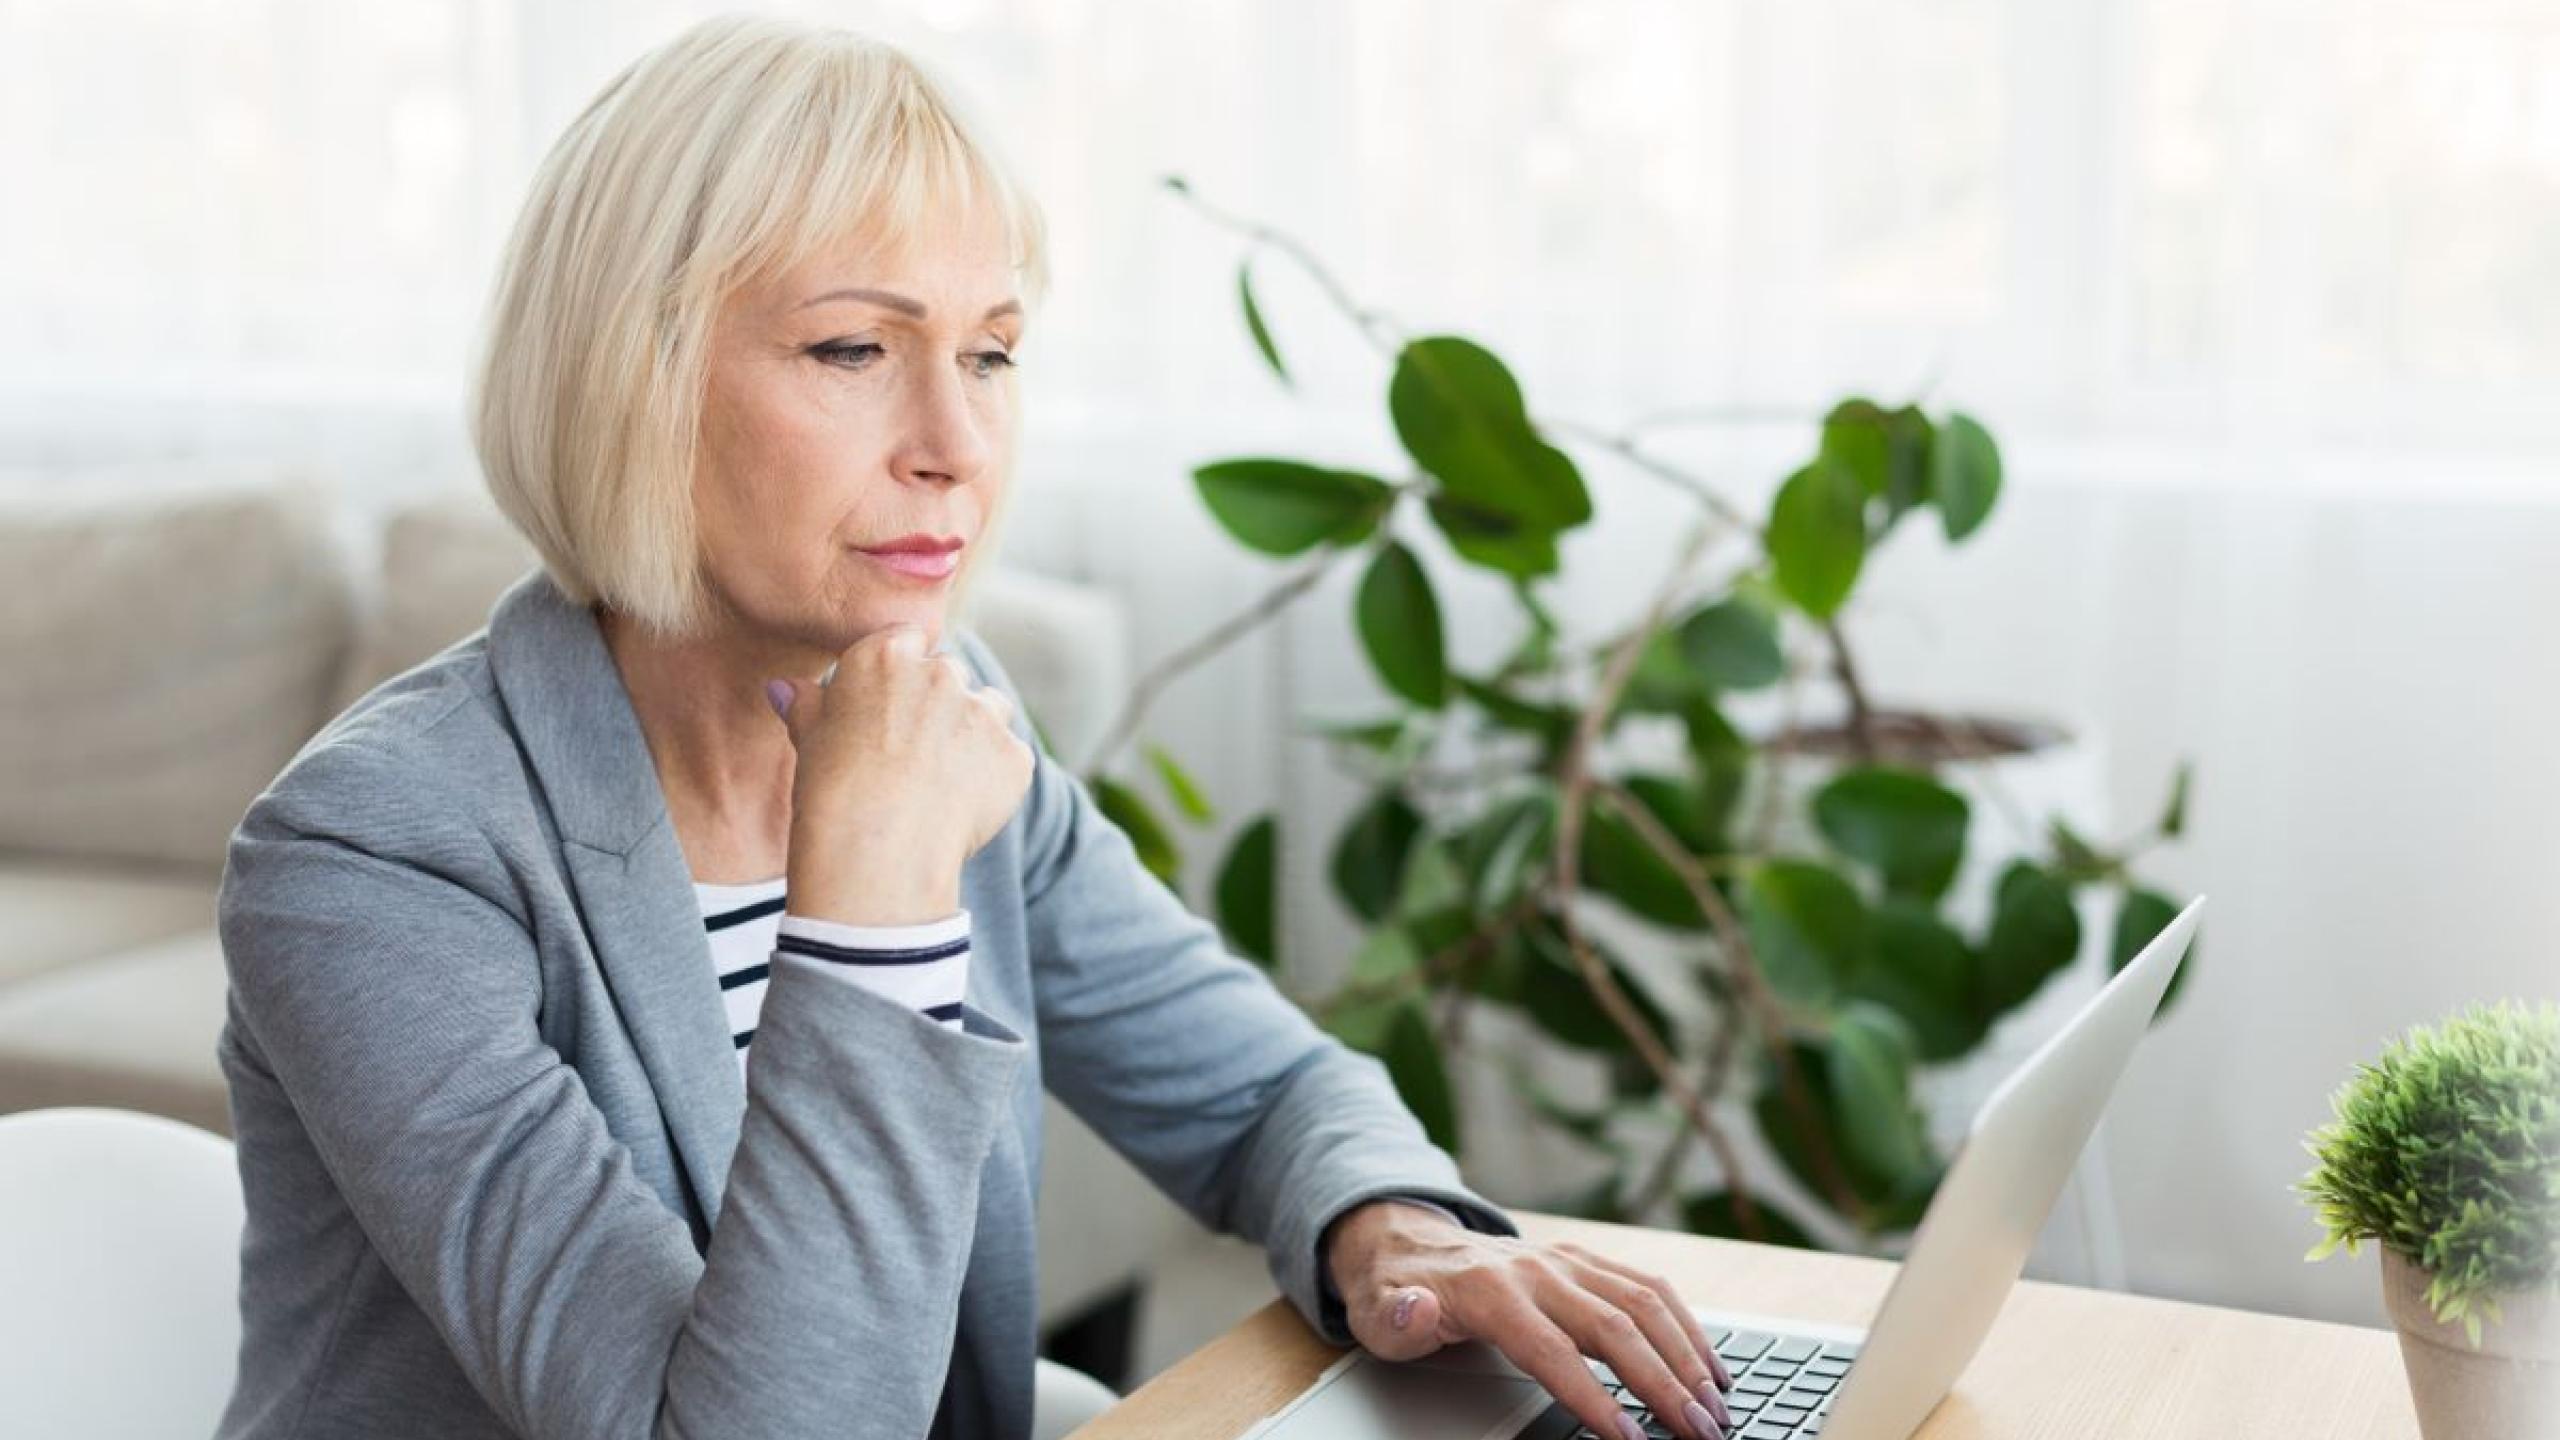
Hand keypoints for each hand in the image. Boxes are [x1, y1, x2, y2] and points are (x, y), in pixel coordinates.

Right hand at [766, 624, 1033, 924]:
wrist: (876, 846)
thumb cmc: (830, 791)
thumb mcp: (809, 741)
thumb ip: (808, 706)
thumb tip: (784, 688)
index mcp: (886, 657)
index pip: (905, 641)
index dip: (899, 676)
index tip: (889, 708)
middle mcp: (941, 673)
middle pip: (949, 673)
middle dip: (938, 702)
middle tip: (912, 752)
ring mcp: (983, 712)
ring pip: (989, 708)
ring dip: (973, 731)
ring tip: (942, 778)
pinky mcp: (1014, 754)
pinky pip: (1009, 757)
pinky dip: (994, 777)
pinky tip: (961, 806)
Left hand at [1323, 1202, 1734, 1439]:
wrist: (1406, 1238)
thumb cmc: (1396, 1290)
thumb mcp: (1375, 1313)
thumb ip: (1397, 1318)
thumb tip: (1416, 1308)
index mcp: (1491, 1291)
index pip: (1554, 1352)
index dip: (1595, 1398)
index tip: (1631, 1439)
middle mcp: (1538, 1269)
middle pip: (1614, 1328)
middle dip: (1663, 1384)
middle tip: (1699, 1432)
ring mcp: (1566, 1259)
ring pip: (1643, 1301)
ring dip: (1686, 1355)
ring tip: (1716, 1406)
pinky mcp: (1584, 1259)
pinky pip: (1647, 1286)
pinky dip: (1684, 1324)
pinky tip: (1708, 1364)